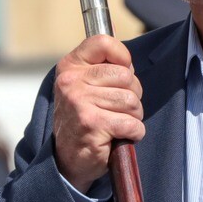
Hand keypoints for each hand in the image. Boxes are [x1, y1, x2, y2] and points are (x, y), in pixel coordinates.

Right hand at [52, 34, 143, 191]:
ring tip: (118, 123)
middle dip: (133, 95)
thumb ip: (102, 66)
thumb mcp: (84, 85)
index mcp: (70, 67)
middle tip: (119, 109)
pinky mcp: (92, 124)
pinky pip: (132, 123)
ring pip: (131, 100)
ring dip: (133, 116)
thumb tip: (124, 52)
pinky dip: (134, 133)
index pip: (102, 42)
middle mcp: (71, 82)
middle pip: (126, 75)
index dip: (122, 57)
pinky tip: (121, 136)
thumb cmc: (83, 119)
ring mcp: (80, 103)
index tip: (122, 74)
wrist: (68, 159)